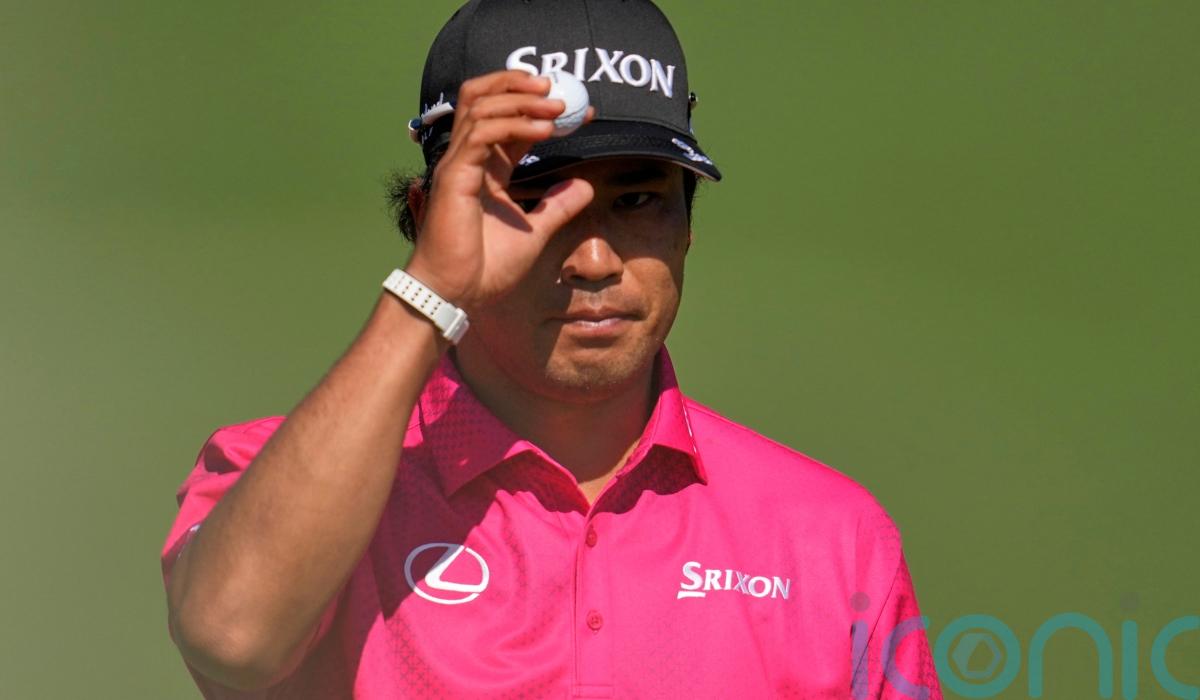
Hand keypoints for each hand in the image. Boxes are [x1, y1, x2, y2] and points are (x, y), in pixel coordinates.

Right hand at [404, 70, 595, 312]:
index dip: (542, 107)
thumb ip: (557, 206)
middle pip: (483, 96)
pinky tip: (543, 132)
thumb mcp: (535, 232)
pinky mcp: (454, 176)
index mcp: (485, 167)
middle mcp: (468, 158)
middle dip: (520, 84)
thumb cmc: (484, 267)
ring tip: (557, 109)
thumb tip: (586, 185)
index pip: (509, 119)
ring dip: (521, 100)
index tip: (581, 111)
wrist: (457, 293)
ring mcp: (458, 163)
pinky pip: (481, 134)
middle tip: (559, 90)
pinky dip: (513, 125)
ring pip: (480, 106)